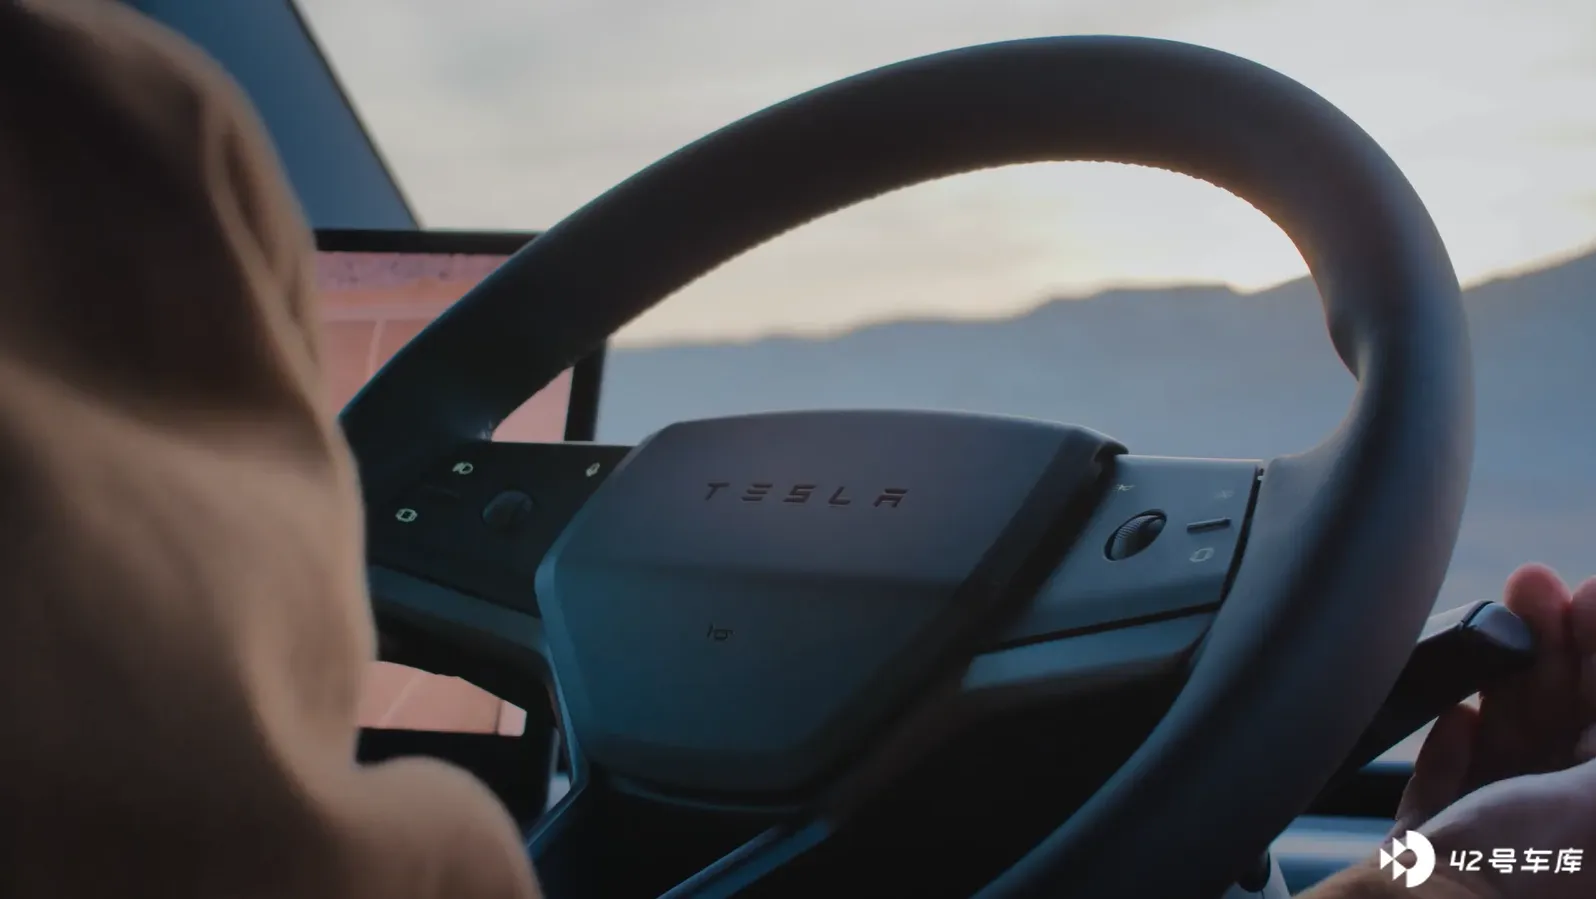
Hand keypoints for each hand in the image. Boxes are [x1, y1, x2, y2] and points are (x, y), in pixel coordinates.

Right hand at [1395, 564, 1595, 896]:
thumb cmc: (1524, 867)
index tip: (1591, 591)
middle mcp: (1566, 828)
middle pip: (1571, 719)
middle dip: (1553, 645)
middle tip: (1534, 584)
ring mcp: (1506, 839)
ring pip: (1515, 738)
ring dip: (1503, 672)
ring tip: (1492, 615)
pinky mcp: (1443, 844)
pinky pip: (1456, 780)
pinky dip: (1457, 743)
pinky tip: (1458, 712)